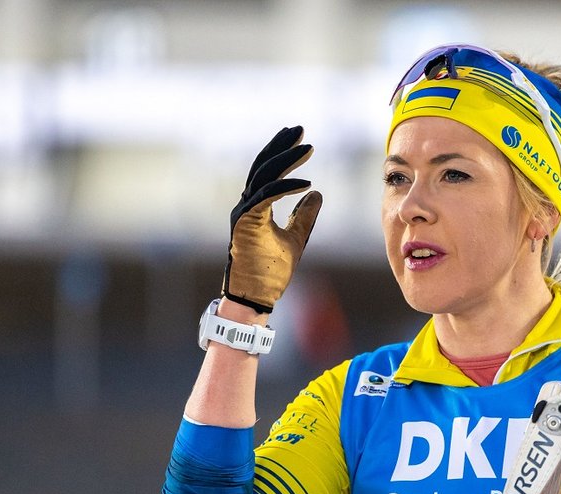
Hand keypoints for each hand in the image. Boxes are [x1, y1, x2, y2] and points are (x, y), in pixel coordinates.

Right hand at [222, 125, 322, 312]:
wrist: (256, 297)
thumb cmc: (271, 271)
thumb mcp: (297, 237)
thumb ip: (305, 215)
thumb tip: (317, 193)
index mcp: (255, 207)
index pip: (267, 172)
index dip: (282, 153)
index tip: (301, 140)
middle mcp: (246, 205)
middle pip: (263, 166)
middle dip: (281, 146)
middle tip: (300, 129)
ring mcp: (243, 213)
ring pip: (263, 177)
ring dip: (285, 159)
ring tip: (306, 147)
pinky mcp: (246, 224)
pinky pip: (266, 198)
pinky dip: (285, 187)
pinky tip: (306, 183)